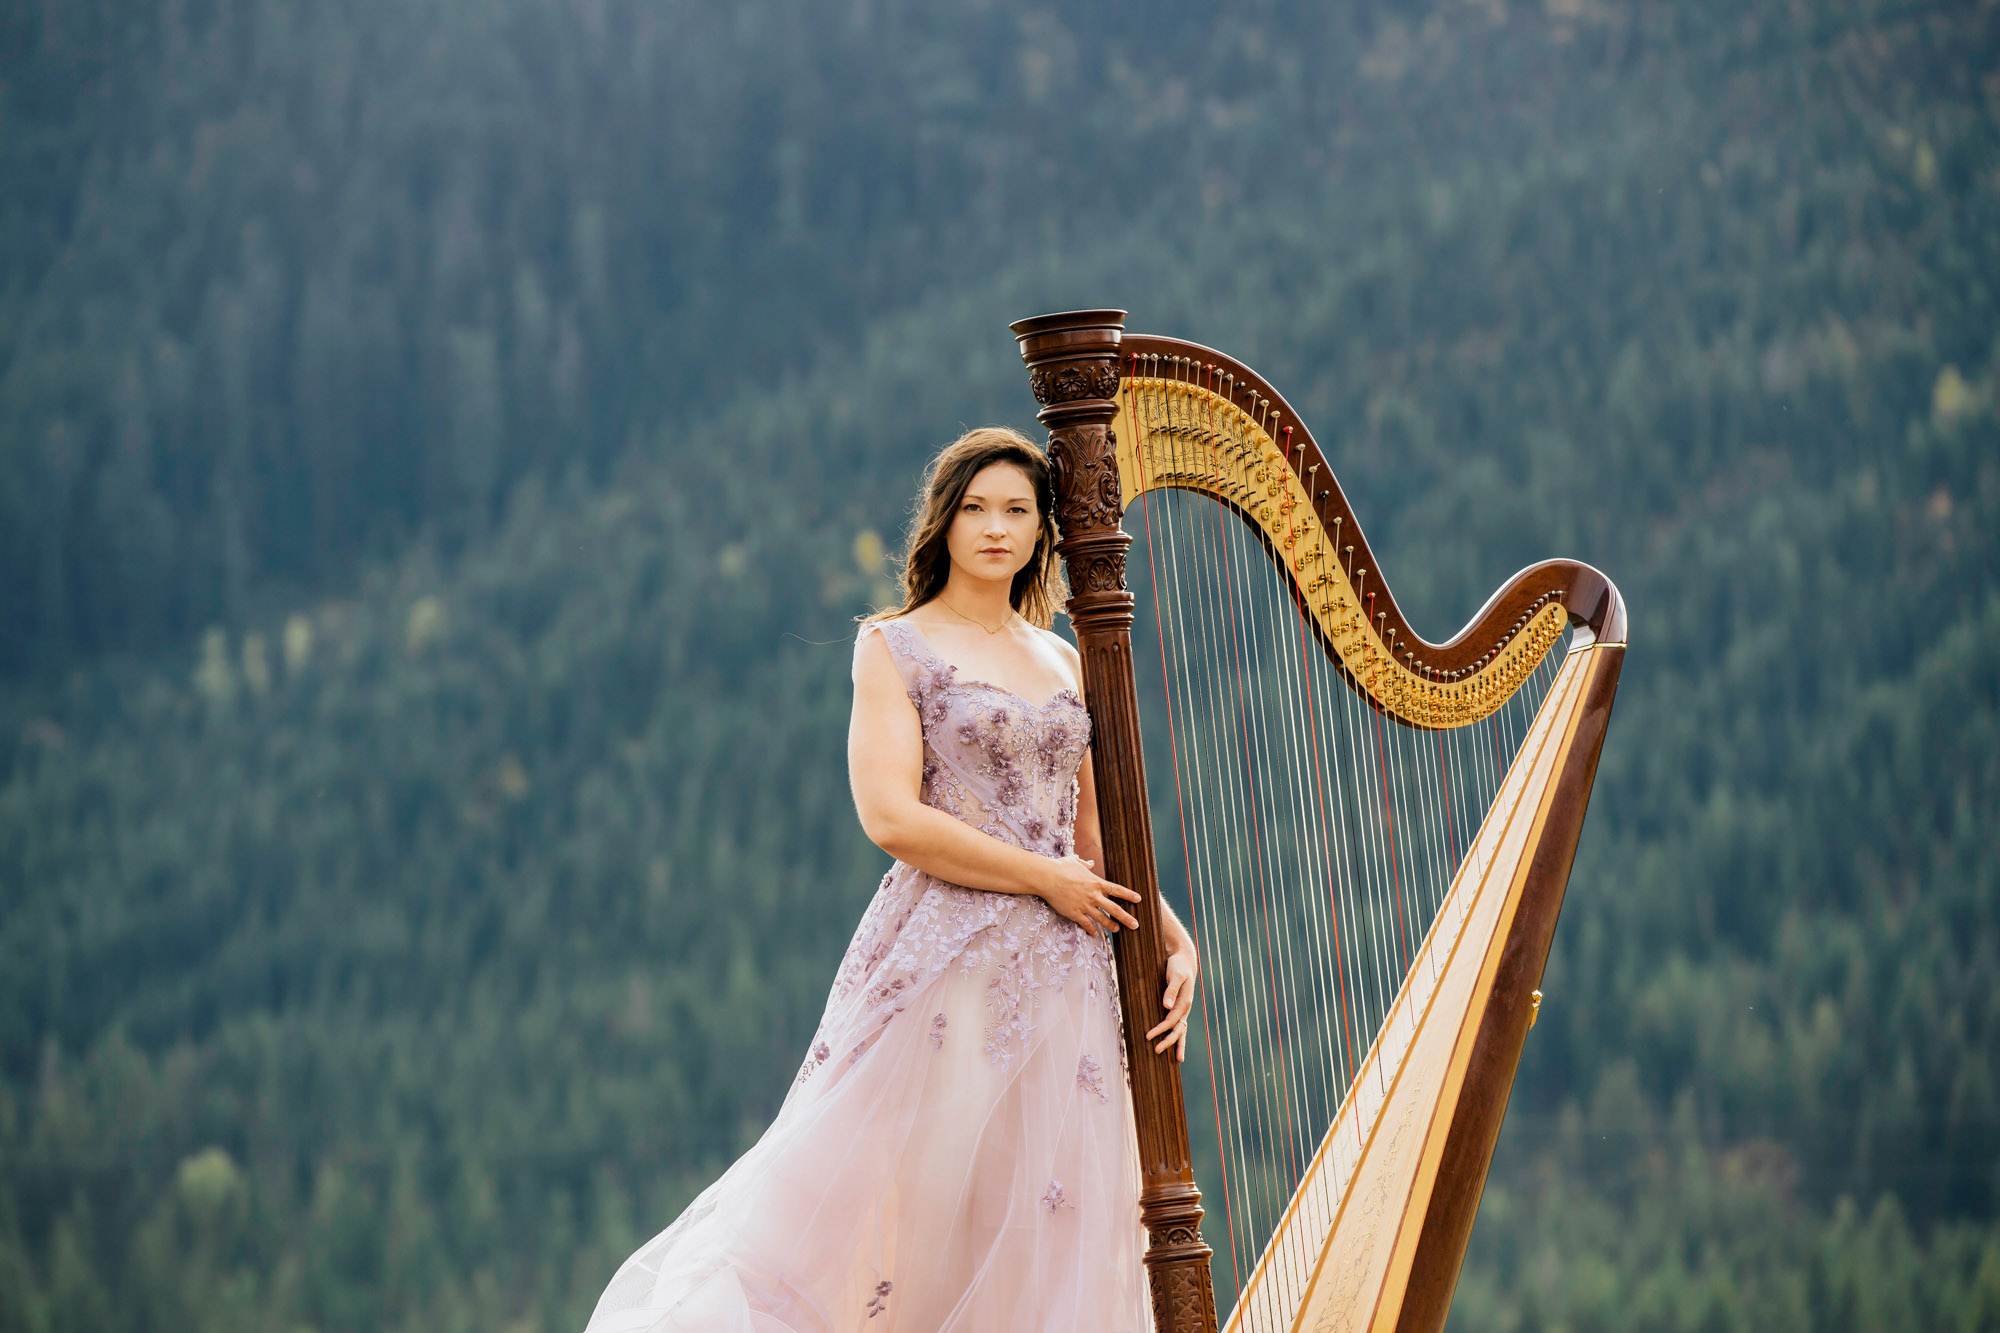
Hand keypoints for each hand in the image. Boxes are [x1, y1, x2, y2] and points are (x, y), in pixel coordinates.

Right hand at [1039, 856, 1141, 938]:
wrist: (1047, 878)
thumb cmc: (1061, 867)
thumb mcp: (1075, 862)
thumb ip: (1085, 864)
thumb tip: (1091, 862)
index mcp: (1096, 883)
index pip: (1117, 890)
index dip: (1129, 895)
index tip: (1139, 899)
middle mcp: (1094, 896)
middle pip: (1114, 909)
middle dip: (1126, 918)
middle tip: (1135, 925)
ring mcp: (1085, 906)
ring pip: (1102, 919)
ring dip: (1110, 925)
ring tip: (1117, 930)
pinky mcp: (1075, 914)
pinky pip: (1086, 924)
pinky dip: (1091, 930)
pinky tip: (1095, 934)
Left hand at [1145, 941, 1198, 1061]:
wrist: (1184, 959)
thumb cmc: (1178, 966)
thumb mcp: (1175, 975)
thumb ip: (1171, 990)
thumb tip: (1166, 1006)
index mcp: (1185, 1002)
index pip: (1171, 1020)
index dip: (1160, 1029)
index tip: (1148, 1036)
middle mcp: (1186, 1008)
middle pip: (1178, 1029)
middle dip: (1169, 1041)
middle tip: (1157, 1051)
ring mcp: (1183, 1009)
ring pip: (1182, 1030)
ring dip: (1178, 1043)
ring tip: (1178, 1060)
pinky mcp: (1179, 1007)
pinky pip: (1178, 1025)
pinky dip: (1177, 1036)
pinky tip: (1174, 1044)